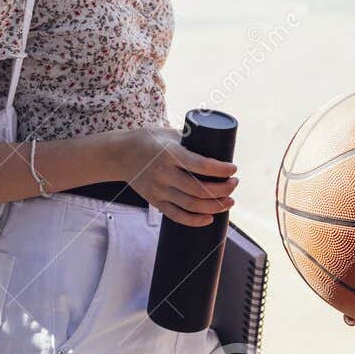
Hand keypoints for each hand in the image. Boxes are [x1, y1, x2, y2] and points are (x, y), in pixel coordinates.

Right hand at [118, 127, 236, 225]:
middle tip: (234, 184)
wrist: (120, 154)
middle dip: (223, 189)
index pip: (202, 165)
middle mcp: (164, 173)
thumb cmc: (149, 140)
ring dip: (215, 206)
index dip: (221, 169)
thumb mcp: (169, 133)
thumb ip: (191, 141)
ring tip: (229, 201)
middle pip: (200, 189)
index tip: (233, 169)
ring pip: (192, 205)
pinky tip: (210, 217)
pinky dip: (196, 220)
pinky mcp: (155, 201)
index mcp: (169, 153)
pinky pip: (178, 216)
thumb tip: (219, 148)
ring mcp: (159, 190)